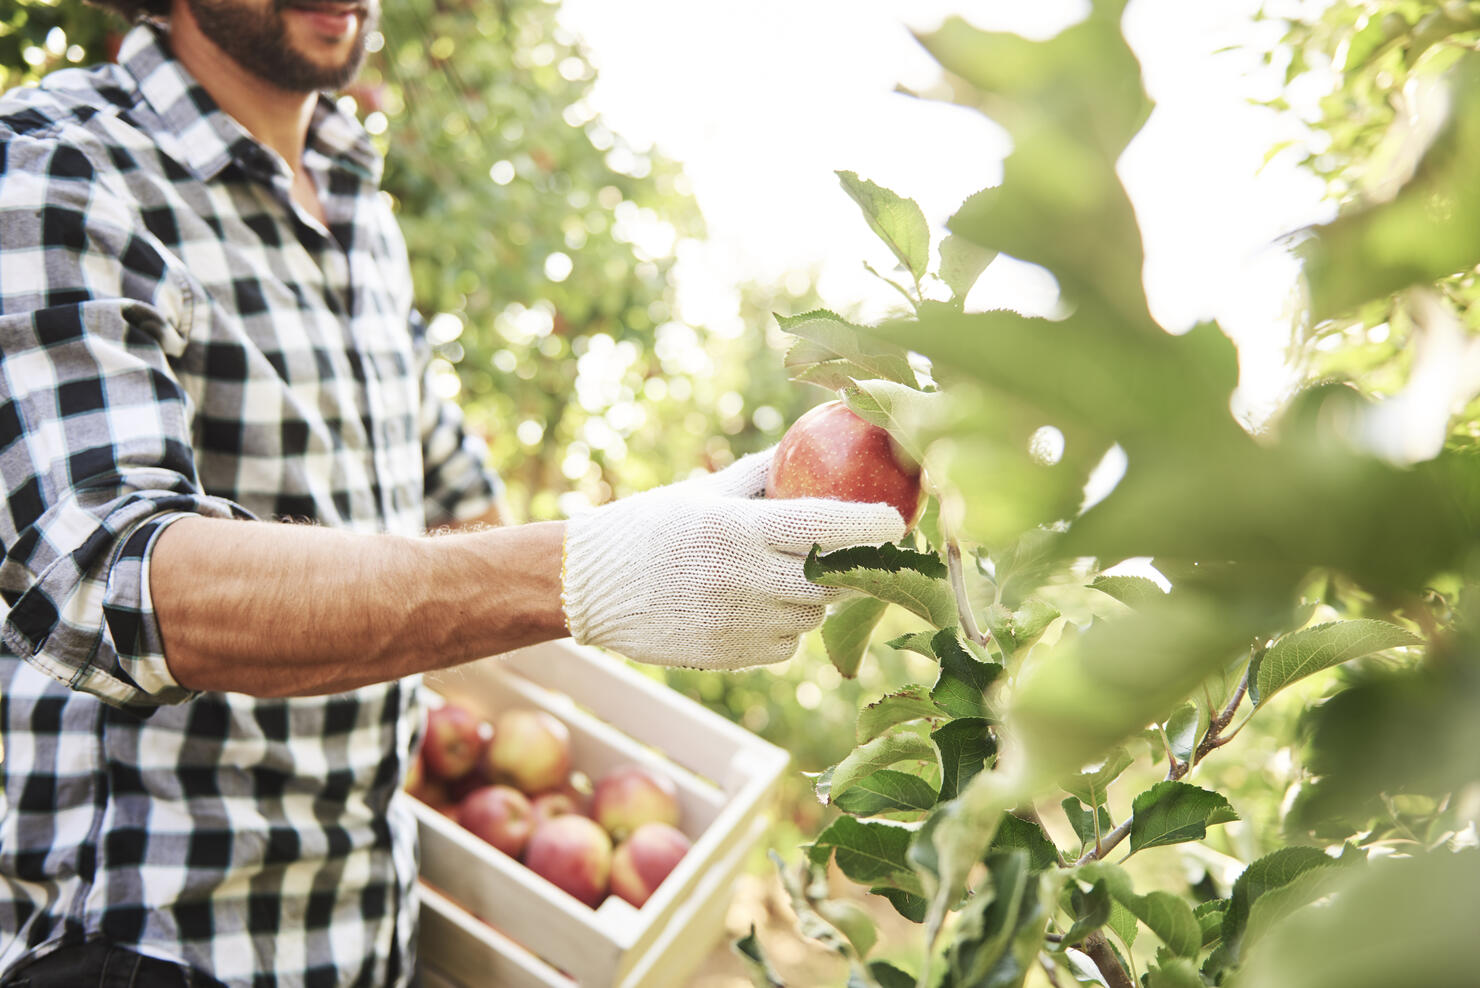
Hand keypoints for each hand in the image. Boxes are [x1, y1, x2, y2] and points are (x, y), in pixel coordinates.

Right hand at [561, 452, 904, 668]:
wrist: (589, 587)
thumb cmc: (649, 528)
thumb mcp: (703, 492)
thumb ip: (760, 475)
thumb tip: (806, 448)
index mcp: (739, 528)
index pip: (826, 526)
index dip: (872, 526)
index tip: (898, 521)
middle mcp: (745, 578)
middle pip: (833, 580)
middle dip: (852, 567)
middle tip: (858, 552)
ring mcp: (739, 623)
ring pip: (811, 616)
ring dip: (812, 597)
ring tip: (783, 576)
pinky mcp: (732, 656)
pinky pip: (784, 646)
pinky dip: (781, 628)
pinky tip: (752, 607)